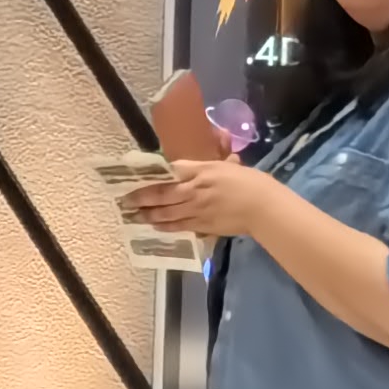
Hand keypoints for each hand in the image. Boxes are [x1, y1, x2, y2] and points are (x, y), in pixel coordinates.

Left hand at [120, 157, 281, 239]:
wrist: (263, 207)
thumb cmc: (250, 182)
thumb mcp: (229, 166)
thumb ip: (214, 163)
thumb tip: (205, 162)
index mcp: (201, 171)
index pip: (170, 171)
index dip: (152, 175)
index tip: (137, 177)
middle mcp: (194, 189)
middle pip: (161, 193)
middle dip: (142, 197)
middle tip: (126, 201)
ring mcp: (197, 209)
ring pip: (166, 212)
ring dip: (148, 214)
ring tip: (135, 215)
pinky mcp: (203, 225)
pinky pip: (179, 226)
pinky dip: (165, 226)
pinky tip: (155, 226)